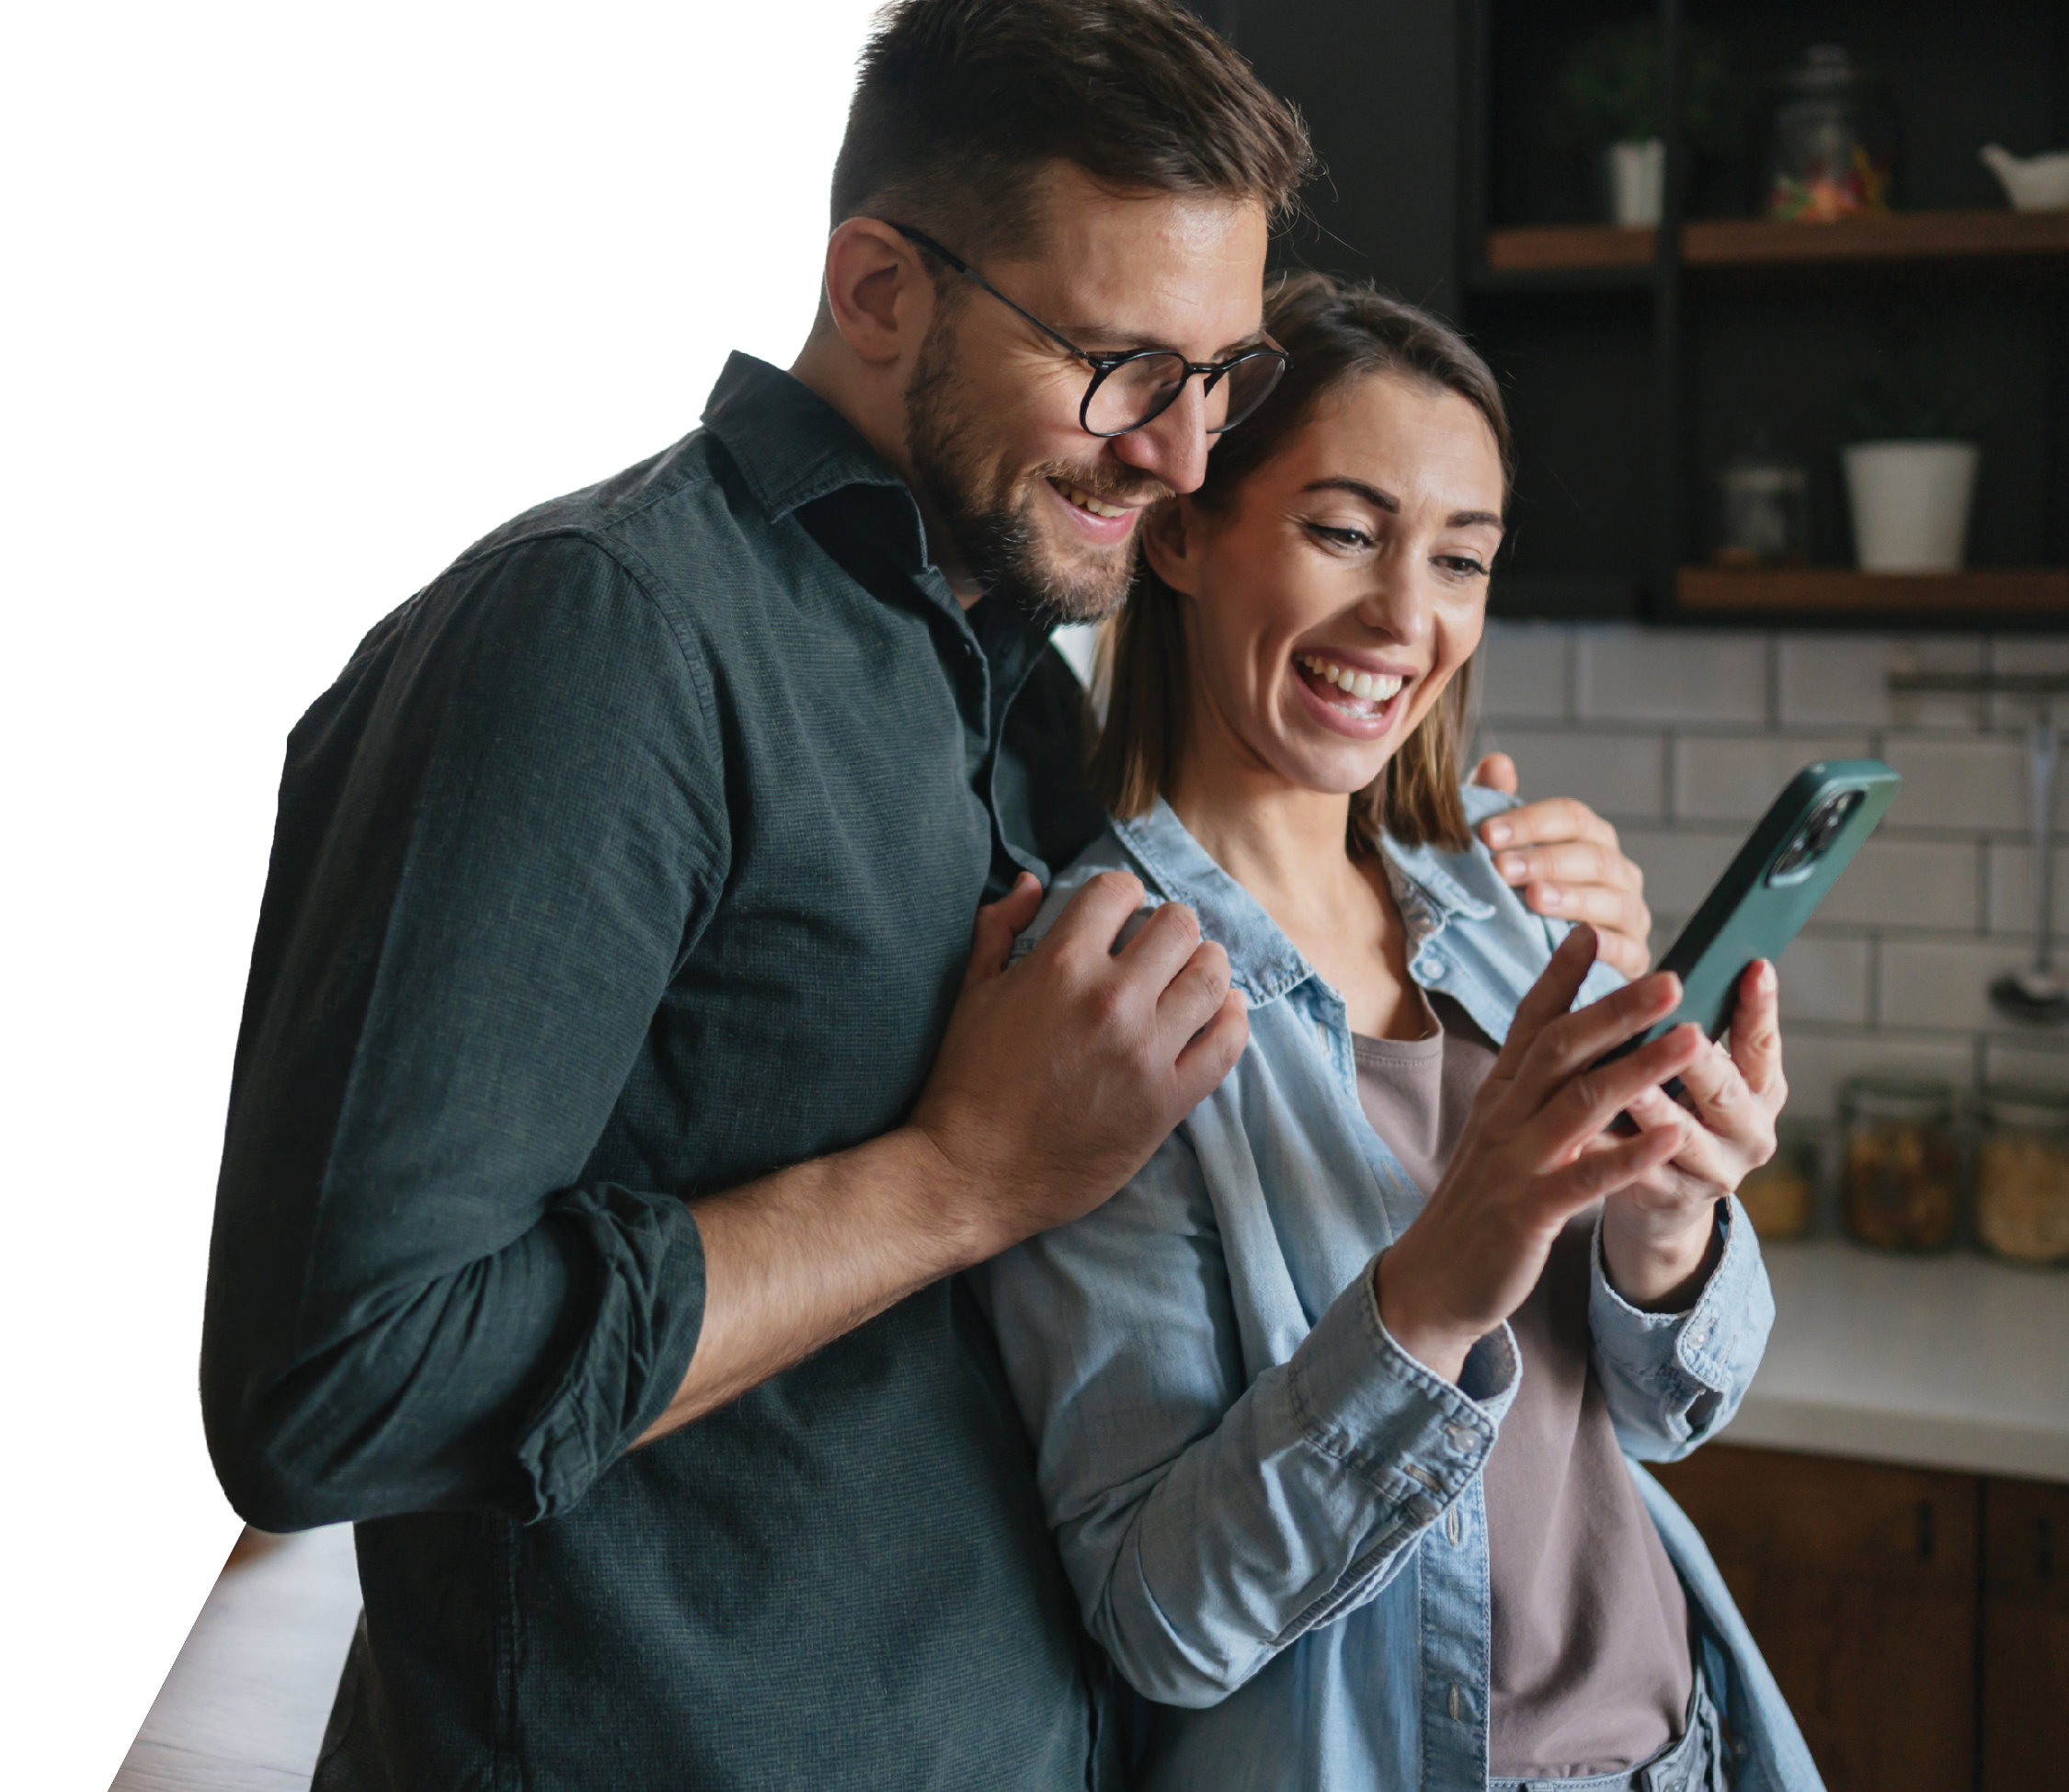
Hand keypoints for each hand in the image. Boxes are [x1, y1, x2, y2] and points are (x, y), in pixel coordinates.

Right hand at [909, 871, 1248, 1259]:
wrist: (974, 1174)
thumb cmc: (966, 1081)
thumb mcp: (971, 993)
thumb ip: (1000, 928)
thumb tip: (1031, 883)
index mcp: (1060, 965)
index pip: (1119, 891)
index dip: (1122, 895)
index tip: (1121, 914)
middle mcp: (1111, 1000)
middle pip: (1178, 925)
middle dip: (1169, 927)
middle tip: (1160, 947)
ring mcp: (1146, 1051)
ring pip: (1212, 976)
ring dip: (1206, 965)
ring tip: (1193, 973)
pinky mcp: (1168, 1100)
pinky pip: (1227, 1043)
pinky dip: (1231, 1019)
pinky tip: (1219, 1012)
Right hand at [1374, 925, 1704, 1382]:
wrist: (1433, 1279)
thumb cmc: (1478, 1204)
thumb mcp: (1499, 1136)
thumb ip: (1534, 1093)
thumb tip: (1578, 1048)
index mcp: (1499, 1097)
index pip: (1529, 1025)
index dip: (1558, 978)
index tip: (1588, 932)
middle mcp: (1504, 1119)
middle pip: (1561, 1050)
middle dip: (1617, 1010)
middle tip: (1670, 977)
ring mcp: (1514, 1164)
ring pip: (1579, 1103)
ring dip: (1639, 1067)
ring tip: (1691, 1039)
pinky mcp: (1527, 1212)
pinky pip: (1584, 1178)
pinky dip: (1629, 1154)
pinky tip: (1672, 1136)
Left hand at [1470, 753, 1652, 977]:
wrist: (1532, 966)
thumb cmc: (1515, 899)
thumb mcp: (1500, 855)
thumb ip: (1496, 809)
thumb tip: (1496, 764)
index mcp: (1590, 840)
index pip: (1571, 817)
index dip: (1530, 821)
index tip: (1485, 834)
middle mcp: (1618, 873)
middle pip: (1592, 856)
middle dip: (1545, 859)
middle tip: (1501, 868)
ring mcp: (1631, 915)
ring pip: (1613, 899)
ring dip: (1572, 897)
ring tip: (1532, 899)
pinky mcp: (1635, 959)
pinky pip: (1629, 950)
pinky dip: (1606, 946)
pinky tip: (1576, 941)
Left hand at [1600, 959, 1785, 1308]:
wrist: (1663, 1199)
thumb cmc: (1678, 1109)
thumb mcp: (1700, 1073)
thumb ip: (1696, 1028)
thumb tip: (1680, 963)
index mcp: (1760, 1089)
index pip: (1763, 1043)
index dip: (1761, 1009)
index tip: (1754, 966)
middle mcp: (1748, 1131)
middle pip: (1726, 1091)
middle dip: (1702, 1061)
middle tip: (1682, 1030)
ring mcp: (1712, 1170)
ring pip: (1682, 1136)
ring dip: (1656, 1108)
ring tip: (1630, 1087)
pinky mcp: (1669, 1198)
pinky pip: (1638, 1174)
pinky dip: (1613, 1154)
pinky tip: (1585, 1135)